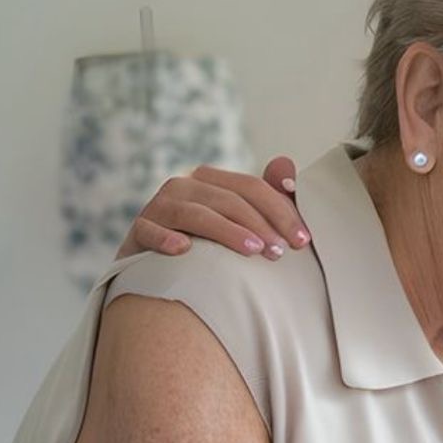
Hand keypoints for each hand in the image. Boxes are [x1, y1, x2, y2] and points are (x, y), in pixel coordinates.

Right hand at [116, 157, 307, 260]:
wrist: (153, 273)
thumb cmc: (203, 248)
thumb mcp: (236, 223)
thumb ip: (265, 198)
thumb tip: (288, 169)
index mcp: (211, 182)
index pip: (251, 188)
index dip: (281, 211)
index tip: (303, 241)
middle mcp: (184, 187)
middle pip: (229, 200)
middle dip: (260, 225)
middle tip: (281, 252)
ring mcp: (159, 207)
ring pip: (195, 214)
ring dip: (226, 231)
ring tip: (253, 250)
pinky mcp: (139, 231)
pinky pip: (150, 230)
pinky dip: (166, 238)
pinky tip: (184, 249)